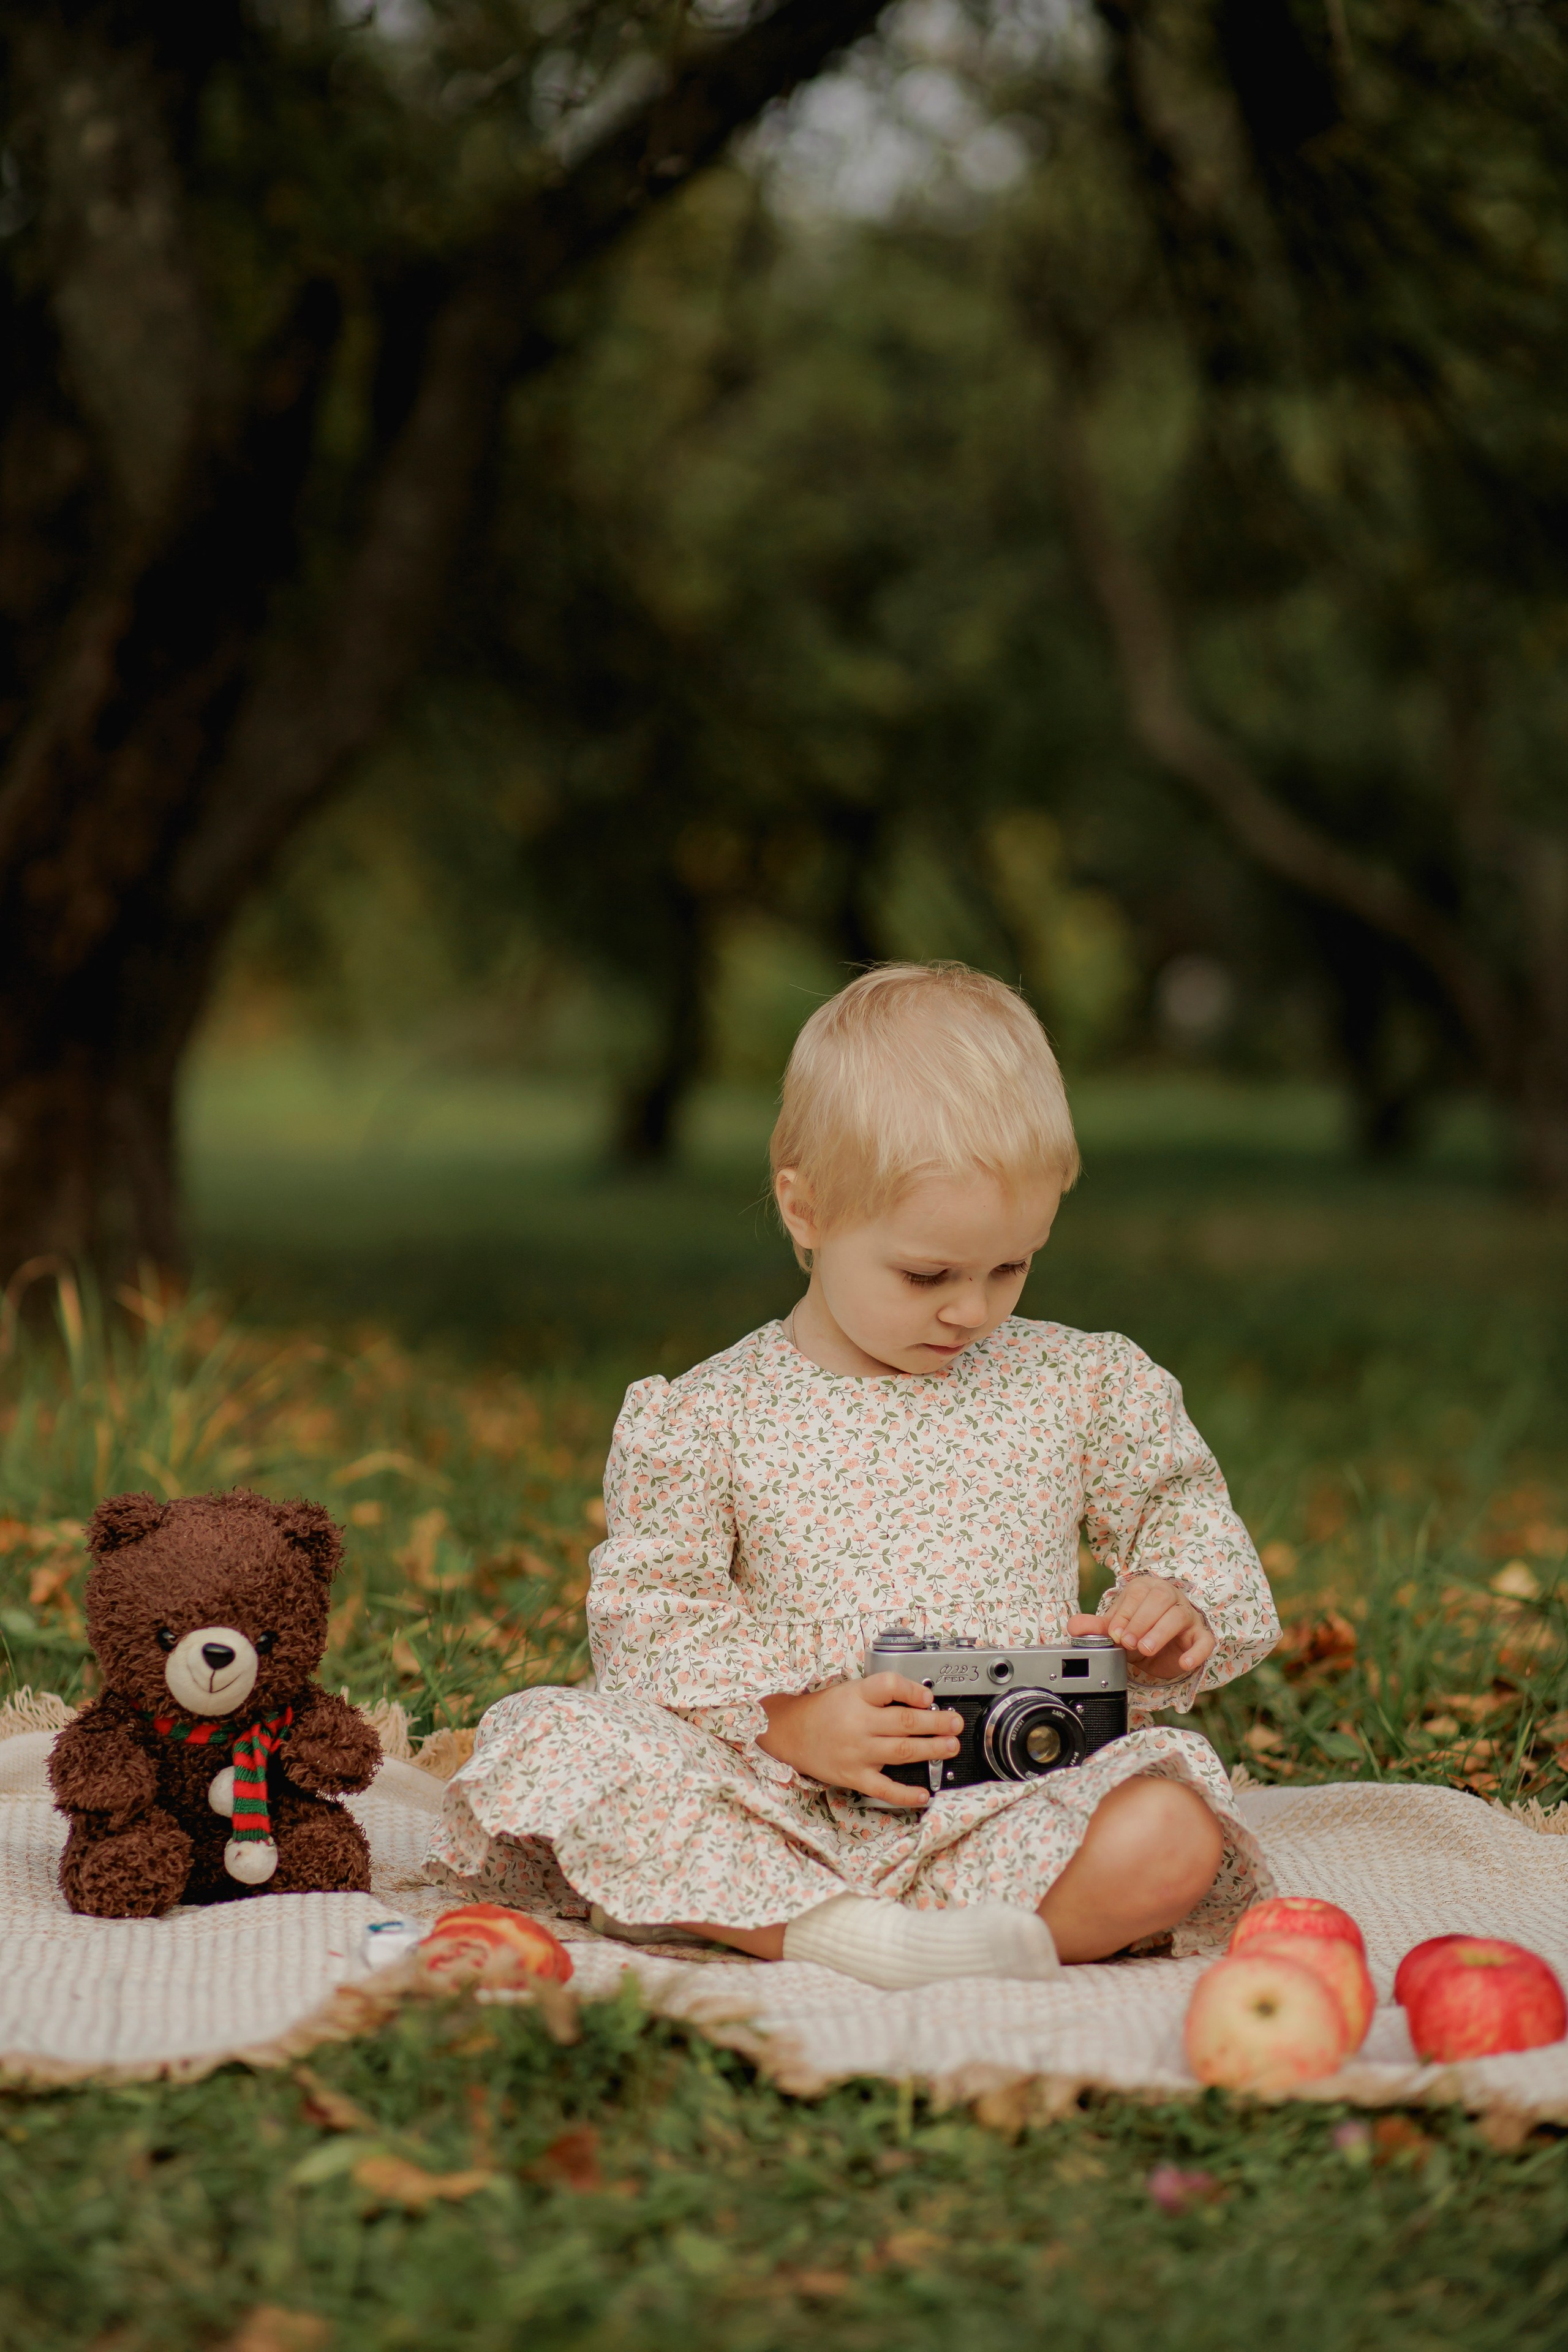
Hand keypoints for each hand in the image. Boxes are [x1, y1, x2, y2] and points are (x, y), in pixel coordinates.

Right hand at [756, 1675, 963, 1807]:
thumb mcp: (849, 1690)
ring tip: (950, 1746)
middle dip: (937, 1722)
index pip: (889, 1686)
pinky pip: (883, 1788)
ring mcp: (857, 1752)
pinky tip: (924, 1794)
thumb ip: (880, 1695)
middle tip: (955, 1723)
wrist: (789, 1733)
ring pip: (902, 1751)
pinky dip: (905, 1794)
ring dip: (931, 1749)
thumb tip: (921, 1700)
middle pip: (905, 1722)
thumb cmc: (823, 1710)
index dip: (912, 1690)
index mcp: (856, 1696)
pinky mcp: (853, 1776)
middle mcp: (858, 1723)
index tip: (929, 1695)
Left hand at [1069, 1576, 1214, 1682]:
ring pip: (1179, 1616)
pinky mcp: (1200, 1636)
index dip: (1124, 1614)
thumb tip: (1073, 1626)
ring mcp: (1188, 1616)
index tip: (1114, 1634)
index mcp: (1146, 1588)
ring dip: (1161, 1633)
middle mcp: (1170, 1596)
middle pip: (1160, 1599)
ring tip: (1146, 1649)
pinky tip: (1184, 1662)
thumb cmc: (1137, 1632)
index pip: (1136, 1594)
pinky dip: (1197, 1651)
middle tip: (1128, 1643)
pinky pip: (1205, 1640)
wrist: (1159, 1650)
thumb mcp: (1116, 1630)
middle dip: (1142, 1621)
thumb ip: (1095, 1628)